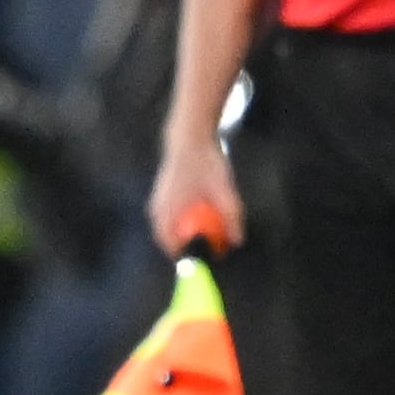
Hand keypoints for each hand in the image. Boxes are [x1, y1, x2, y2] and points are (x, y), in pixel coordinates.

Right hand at [147, 130, 242, 255]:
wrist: (190, 135)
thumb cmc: (205, 162)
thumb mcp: (224, 190)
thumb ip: (231, 215)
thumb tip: (237, 241)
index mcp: (167, 213)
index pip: (172, 248)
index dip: (189, 257)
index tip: (206, 258)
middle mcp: (157, 210)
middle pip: (169, 241)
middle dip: (188, 247)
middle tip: (210, 247)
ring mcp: (157, 202)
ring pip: (169, 229)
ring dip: (185, 234)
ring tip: (207, 231)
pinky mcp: (161, 196)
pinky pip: (169, 218)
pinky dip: (182, 222)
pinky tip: (199, 216)